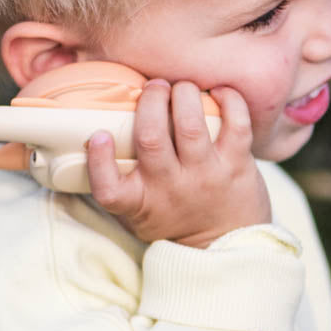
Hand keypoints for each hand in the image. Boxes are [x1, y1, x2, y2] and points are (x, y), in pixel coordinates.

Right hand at [85, 80, 270, 247]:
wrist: (225, 243)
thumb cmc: (174, 218)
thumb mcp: (138, 211)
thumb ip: (118, 180)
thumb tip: (94, 130)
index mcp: (139, 202)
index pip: (109, 189)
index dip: (99, 160)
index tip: (99, 135)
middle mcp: (170, 187)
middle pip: (151, 138)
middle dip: (150, 101)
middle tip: (154, 87)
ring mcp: (205, 175)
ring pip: (191, 125)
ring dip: (184, 94)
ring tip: (182, 87)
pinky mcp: (236, 165)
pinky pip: (236, 124)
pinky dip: (229, 100)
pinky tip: (220, 93)